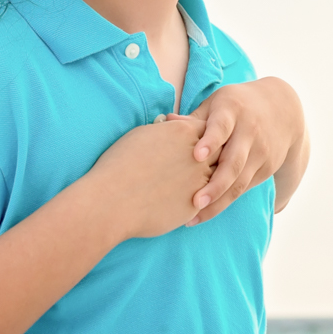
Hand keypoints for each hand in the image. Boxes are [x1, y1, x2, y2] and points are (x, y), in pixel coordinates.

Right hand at [84, 119, 214, 240]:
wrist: (112, 201)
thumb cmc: (119, 165)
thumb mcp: (141, 135)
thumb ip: (164, 130)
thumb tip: (169, 128)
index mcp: (184, 132)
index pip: (208, 129)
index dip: (204, 136)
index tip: (198, 143)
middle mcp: (198, 155)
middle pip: (220, 151)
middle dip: (215, 156)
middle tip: (206, 163)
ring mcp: (200, 181)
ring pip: (219, 177)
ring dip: (213, 179)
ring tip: (199, 183)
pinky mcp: (197, 205)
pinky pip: (208, 200)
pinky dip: (203, 199)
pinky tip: (189, 200)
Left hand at [181, 77, 307, 224]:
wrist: (282, 110)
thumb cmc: (237, 106)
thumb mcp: (218, 103)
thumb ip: (195, 118)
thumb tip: (166, 122)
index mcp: (233, 111)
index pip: (221, 127)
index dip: (210, 141)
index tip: (196, 156)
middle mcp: (250, 132)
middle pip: (233, 162)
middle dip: (215, 185)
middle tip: (195, 202)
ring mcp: (261, 152)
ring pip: (240, 182)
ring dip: (219, 202)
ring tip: (195, 217)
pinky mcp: (267, 168)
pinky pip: (244, 187)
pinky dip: (226, 201)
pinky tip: (207, 212)